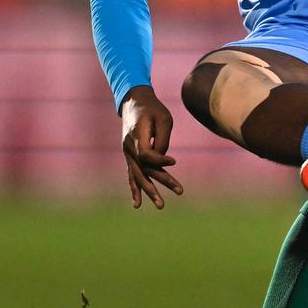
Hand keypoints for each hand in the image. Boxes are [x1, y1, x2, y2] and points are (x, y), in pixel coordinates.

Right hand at [119, 86, 183, 208]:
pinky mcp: (129, 156)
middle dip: (161, 181)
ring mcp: (127, 152)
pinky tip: (137, 204)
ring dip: (149, 191)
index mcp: (136, 135)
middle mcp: (129, 147)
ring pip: (138, 175)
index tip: (174, 161)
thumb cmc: (152, 108)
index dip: (161, 160)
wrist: (133, 102)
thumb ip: (163, 140)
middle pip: (144, 169)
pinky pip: (132, 175)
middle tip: (179, 191)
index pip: (147, 155)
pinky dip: (135, 189)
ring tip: (161, 205)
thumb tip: (164, 161)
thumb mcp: (163, 118)